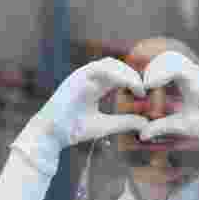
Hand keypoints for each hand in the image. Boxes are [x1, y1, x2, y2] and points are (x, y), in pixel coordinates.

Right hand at [11, 57, 148, 171]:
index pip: (118, 75)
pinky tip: (130, 87)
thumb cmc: (73, 130)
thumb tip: (146, 124)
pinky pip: (100, 69)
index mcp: (94, 86)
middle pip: (116, 66)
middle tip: (147, 90)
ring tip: (140, 88)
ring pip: (109, 63)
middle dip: (133, 74)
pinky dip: (118, 75)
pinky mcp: (76, 78)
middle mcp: (88, 78)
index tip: (146, 95)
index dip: (134, 81)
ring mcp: (81, 76)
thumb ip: (124, 122)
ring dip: (127, 73)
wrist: (51, 135)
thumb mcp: (105, 125)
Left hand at [139, 51, 198, 163]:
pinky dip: (160, 74)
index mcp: (187, 81)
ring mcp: (196, 73)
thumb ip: (160, 126)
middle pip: (165, 58)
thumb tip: (143, 135)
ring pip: (169, 58)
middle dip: (149, 69)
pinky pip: (175, 67)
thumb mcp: (178, 124)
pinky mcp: (198, 77)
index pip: (164, 66)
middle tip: (139, 86)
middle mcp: (191, 73)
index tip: (138, 89)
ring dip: (153, 70)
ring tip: (145, 86)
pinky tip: (151, 85)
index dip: (150, 73)